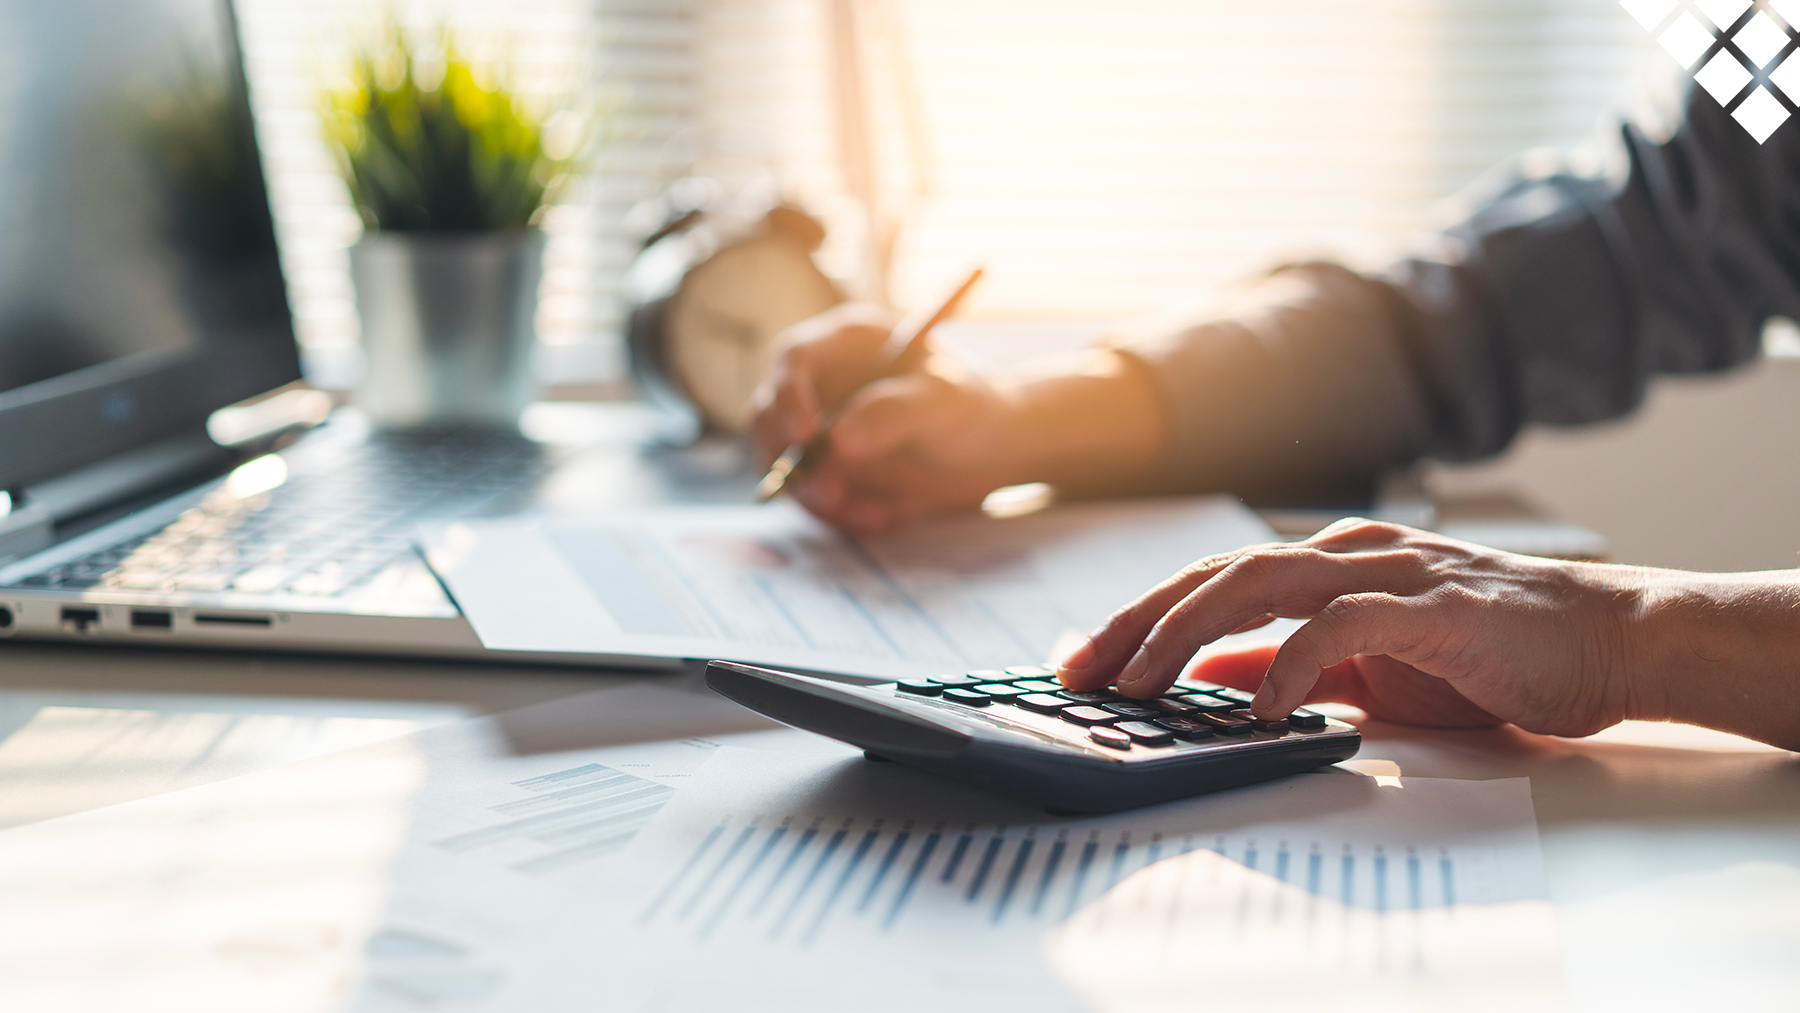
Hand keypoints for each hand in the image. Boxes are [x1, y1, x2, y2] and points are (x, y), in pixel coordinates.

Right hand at [750, 304, 1023, 535]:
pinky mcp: (826, 470)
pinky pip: (810, 497)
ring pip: (785, 465)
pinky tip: (880, 518)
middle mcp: (821, 383)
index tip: (806, 439)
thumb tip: (839, 439)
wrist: (991, 453)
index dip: (789, 397)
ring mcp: (818, 429)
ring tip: (872, 515)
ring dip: (817, 498)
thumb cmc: (971, 409)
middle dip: (793, 462)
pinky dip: (837, 516)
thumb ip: (894, 413)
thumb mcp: (944, 403)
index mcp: (846, 344)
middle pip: (769, 417)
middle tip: (832, 495)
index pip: (794, 359)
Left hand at [1057, 518, 1653, 736]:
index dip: (1141, 615)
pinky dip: (1293, 660)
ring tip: (1141, 682)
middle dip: (1138, 621)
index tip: (1082, 660)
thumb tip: (1210, 674)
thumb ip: (1290, 662)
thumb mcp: (1367, 666)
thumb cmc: (1489, 654)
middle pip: (1218, 573)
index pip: (1212, 579)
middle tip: (1081, 671)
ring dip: (1189, 631)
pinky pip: (1346, 624)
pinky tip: (1260, 705)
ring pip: (1263, 581)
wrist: (1607, 644)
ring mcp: (1394, 573)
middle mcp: (1350, 554)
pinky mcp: (1439, 608)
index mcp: (1329, 563)